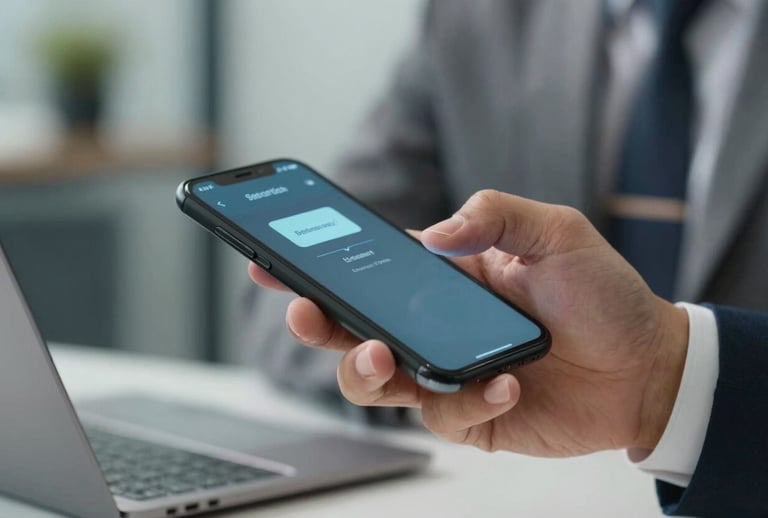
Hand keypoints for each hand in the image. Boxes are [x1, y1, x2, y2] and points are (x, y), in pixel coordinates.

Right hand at [248, 190, 688, 456]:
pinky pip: (441, 414)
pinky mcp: (469, 415)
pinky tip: (507, 383)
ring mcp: (446, 372)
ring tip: (381, 356)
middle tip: (304, 310)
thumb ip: (494, 214)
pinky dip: (468, 399)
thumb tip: (429, 235)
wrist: (645, 365)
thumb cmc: (601, 295)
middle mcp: (433, 326)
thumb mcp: (555, 232)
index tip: (272, 256)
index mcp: (443, 278)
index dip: (317, 264)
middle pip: (352, 327)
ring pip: (374, 381)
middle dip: (316, 321)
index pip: (367, 267)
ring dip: (363, 370)